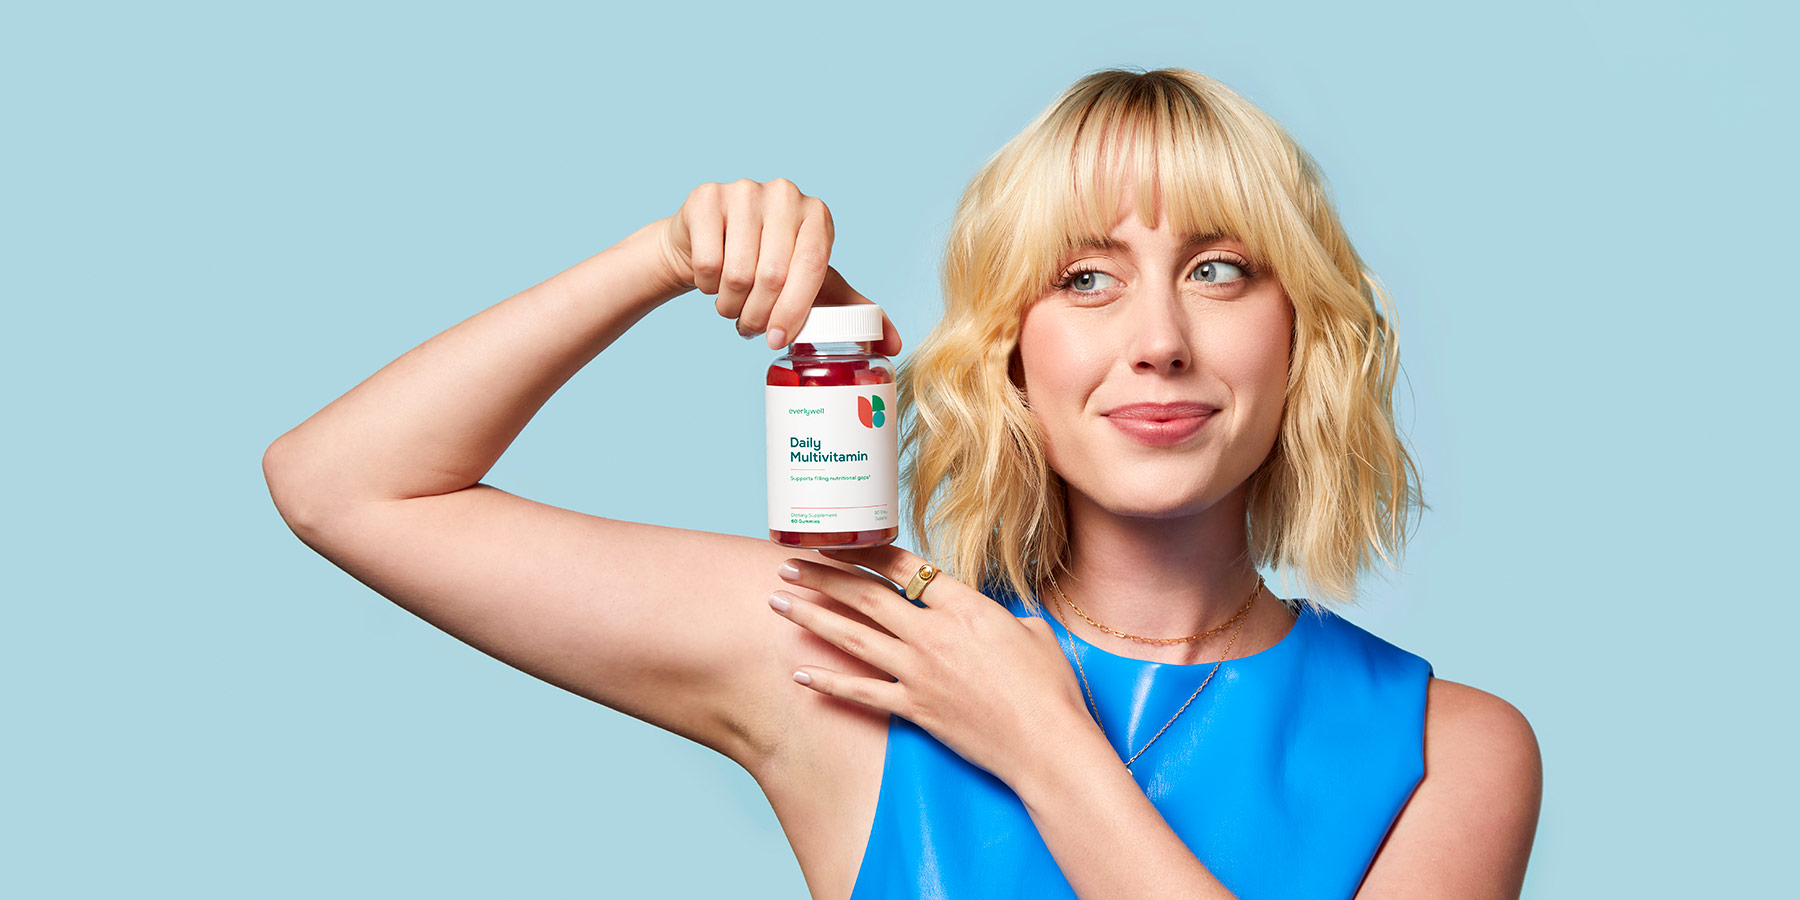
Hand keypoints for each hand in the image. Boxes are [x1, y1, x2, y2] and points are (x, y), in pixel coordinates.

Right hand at [655, 178, 901, 354]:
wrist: (709, 245)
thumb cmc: (768, 266)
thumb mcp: (813, 286)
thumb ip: (851, 310)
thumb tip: (895, 345)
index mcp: (817, 215)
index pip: (812, 267)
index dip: (794, 311)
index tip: (778, 339)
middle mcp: (784, 194)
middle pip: (773, 275)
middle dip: (760, 317)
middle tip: (752, 328)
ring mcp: (743, 191)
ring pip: (738, 273)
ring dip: (731, 306)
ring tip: (733, 306)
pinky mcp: (707, 197)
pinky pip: (708, 262)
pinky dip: (707, 287)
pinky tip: (712, 280)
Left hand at [768, 544, 1095, 785]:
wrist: (1049, 745)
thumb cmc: (1050, 688)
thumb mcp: (1031, 630)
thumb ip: (998, 616)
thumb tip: (985, 615)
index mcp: (965, 606)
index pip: (904, 566)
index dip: (865, 550)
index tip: (838, 541)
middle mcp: (934, 634)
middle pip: (866, 595)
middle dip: (822, 576)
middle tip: (787, 565)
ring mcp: (920, 672)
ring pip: (853, 637)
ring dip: (811, 617)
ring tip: (778, 603)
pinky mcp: (916, 709)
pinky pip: (861, 693)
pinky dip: (828, 683)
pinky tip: (799, 674)